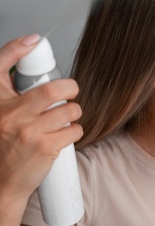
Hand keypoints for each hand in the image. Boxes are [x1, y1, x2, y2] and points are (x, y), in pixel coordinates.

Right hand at [0, 35, 82, 205]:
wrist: (2, 185)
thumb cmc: (4, 150)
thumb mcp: (1, 117)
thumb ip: (14, 98)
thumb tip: (39, 78)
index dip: (16, 48)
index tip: (33, 40)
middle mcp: (9, 115)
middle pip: (49, 90)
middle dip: (69, 88)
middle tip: (71, 91)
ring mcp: (28, 131)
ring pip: (67, 110)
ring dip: (74, 112)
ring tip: (67, 117)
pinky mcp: (45, 147)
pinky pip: (73, 129)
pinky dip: (75, 130)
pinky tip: (66, 134)